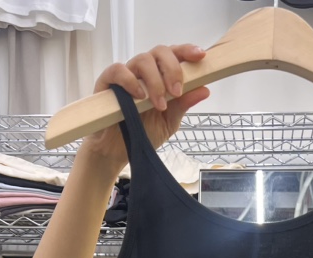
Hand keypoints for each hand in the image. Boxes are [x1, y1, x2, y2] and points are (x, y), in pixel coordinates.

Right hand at [80, 44, 210, 170]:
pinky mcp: (107, 82)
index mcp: (161, 76)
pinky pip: (118, 70)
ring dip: (155, 80)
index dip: (187, 51)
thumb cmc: (143, 133)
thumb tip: (205, 90)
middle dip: (172, 69)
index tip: (200, 56)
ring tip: (159, 104)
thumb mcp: (169, 122)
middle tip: (177, 91)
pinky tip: (139, 96)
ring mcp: (126, 75)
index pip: (174, 54)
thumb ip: (183, 105)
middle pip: (160, 52)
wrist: (118, 151)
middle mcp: (145, 72)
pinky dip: (130, 80)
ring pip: (142, 59)